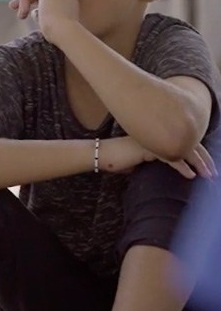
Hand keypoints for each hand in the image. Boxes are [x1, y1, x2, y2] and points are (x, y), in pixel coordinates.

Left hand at [10, 0, 78, 38]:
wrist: (65, 32)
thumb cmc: (58, 34)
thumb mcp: (50, 24)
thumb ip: (43, 15)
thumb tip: (34, 12)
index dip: (34, 1)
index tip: (24, 14)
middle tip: (12, 7)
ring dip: (23, 1)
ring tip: (21, 16)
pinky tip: (24, 13)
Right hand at [99, 136, 216, 178]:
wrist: (100, 155)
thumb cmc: (114, 159)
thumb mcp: (135, 160)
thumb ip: (146, 160)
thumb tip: (148, 168)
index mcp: (157, 135)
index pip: (182, 140)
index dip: (196, 151)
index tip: (206, 164)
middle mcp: (157, 134)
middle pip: (188, 143)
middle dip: (203, 158)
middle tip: (213, 171)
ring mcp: (154, 140)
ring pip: (183, 149)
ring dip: (199, 163)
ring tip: (208, 174)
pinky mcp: (149, 149)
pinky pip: (171, 158)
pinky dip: (183, 168)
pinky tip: (191, 175)